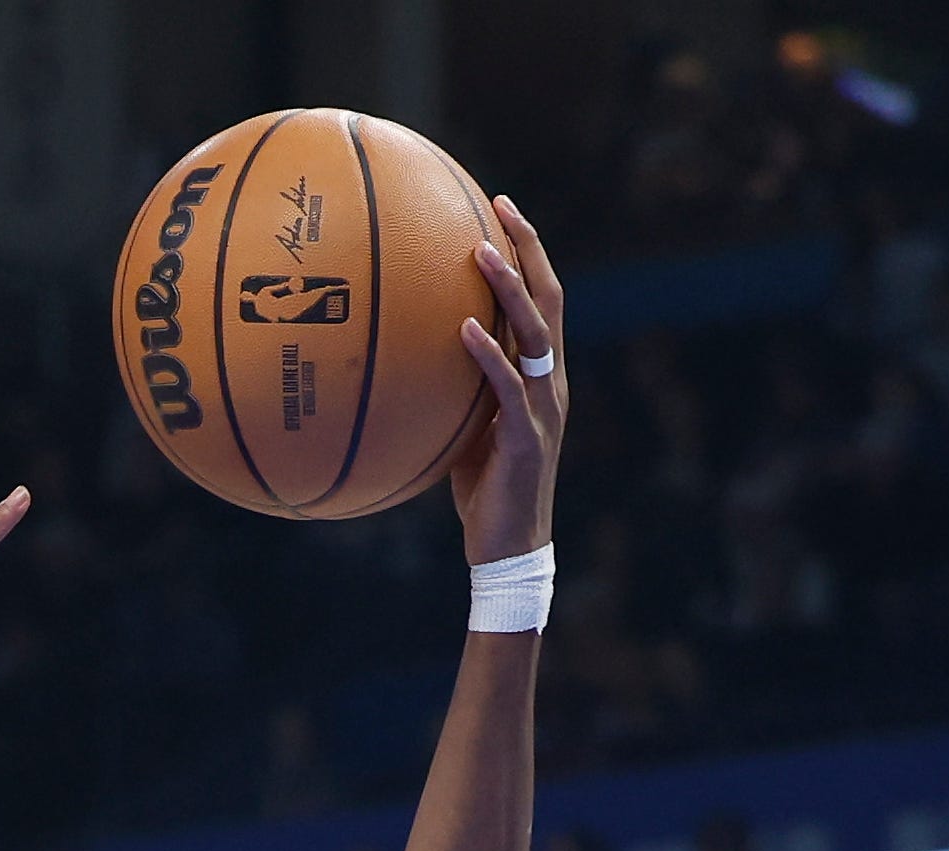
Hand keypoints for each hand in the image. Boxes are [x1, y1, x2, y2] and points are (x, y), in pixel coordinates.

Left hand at [448, 195, 567, 566]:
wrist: (508, 545)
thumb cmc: (480, 487)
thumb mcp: (464, 426)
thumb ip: (449, 388)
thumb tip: (398, 357)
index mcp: (539, 374)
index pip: (540, 299)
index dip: (526, 252)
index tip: (499, 208)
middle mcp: (549, 380)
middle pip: (548, 299)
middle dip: (527, 249)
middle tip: (499, 207)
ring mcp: (543, 406)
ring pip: (535, 333)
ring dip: (509, 289)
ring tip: (480, 251)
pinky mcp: (527, 437)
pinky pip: (508, 388)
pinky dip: (488, 356)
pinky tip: (463, 330)